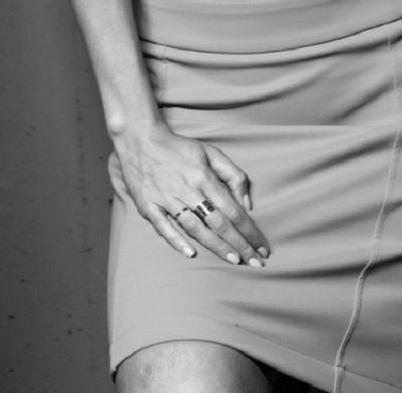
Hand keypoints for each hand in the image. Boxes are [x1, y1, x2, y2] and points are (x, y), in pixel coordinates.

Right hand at [108, 123, 270, 266]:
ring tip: (233, 260)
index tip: (261, 247)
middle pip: (218, 222)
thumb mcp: (210, 152)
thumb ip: (232, 175)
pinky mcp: (148, 206)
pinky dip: (177, 241)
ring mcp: (166, 199)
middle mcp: (187, 189)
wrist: (140, 139)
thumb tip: (247, 203)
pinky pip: (164, 227)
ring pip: (195, 228)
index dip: (249, 230)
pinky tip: (190, 254)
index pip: (233, 209)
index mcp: (204, 176)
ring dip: (215, 246)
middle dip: (239, 244)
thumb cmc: (179, 148)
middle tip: (255, 262)